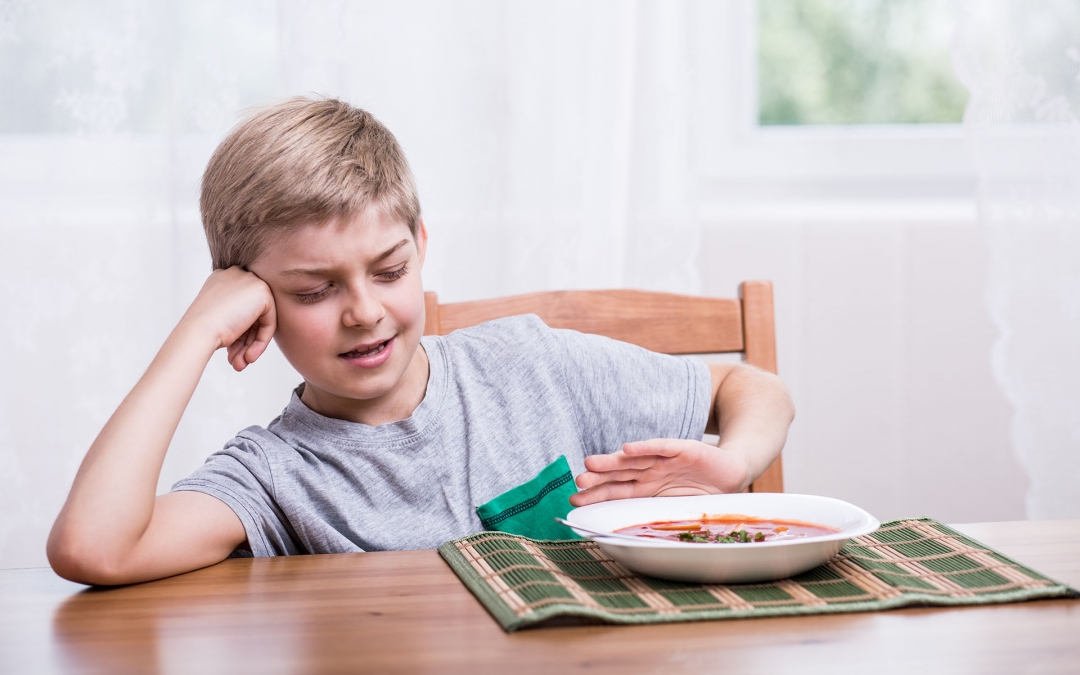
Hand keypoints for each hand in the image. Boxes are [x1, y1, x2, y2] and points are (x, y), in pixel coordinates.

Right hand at [180, 267, 276, 371]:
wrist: (197, 332)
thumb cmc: (201, 331)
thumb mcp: (218, 319)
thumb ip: (236, 318)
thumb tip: (254, 330)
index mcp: (221, 279)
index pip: (239, 308)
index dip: (237, 333)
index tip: (230, 352)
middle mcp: (235, 275)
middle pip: (251, 314)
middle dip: (244, 342)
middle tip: (237, 362)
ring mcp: (249, 280)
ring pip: (260, 320)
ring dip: (250, 346)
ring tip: (240, 364)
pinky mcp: (262, 291)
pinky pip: (269, 322)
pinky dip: (261, 342)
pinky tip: (249, 357)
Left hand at [569, 439, 749, 506]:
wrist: (733, 473)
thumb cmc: (702, 493)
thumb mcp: (676, 509)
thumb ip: (655, 516)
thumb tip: (630, 538)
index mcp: (646, 488)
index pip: (616, 491)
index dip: (596, 494)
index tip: (575, 500)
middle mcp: (651, 472)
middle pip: (619, 474)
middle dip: (599, 477)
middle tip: (579, 480)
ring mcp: (664, 460)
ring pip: (634, 460)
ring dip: (613, 461)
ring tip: (592, 463)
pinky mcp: (682, 448)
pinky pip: (661, 447)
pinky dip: (645, 447)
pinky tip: (628, 448)